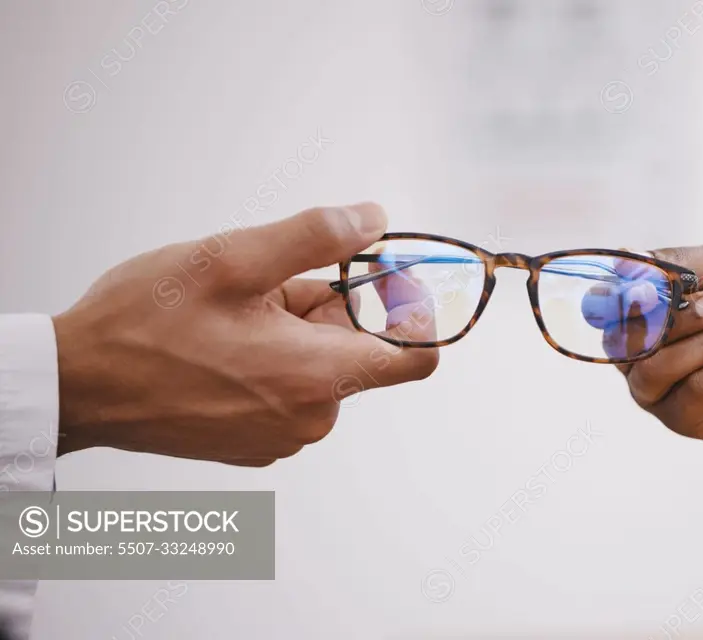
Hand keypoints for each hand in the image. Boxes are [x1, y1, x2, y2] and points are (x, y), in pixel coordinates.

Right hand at [53, 204, 439, 465]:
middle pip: (360, 347)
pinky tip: (223, 342)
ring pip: (321, 363)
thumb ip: (317, 237)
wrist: (79, 386)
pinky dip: (273, 357)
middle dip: (328, 305)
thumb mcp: (234, 259)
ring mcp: (283, 435)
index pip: (418, 354)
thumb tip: (375, 220)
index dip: (412, 307)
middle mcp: (312, 417)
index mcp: (320, 377)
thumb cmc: (146, 326)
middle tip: (267, 283)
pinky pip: (291, 387)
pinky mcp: (257, 440)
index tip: (381, 274)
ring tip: (233, 314)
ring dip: (294, 328)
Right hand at [608, 244, 702, 442]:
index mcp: (637, 318)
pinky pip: (692, 395)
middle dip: (678, 318)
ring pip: (656, 369)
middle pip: (626, 341)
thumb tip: (621, 257)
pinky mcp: (688, 422)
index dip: (621, 299)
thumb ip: (669, 262)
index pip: (601, 310)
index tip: (655, 287)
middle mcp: (638, 360)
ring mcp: (659, 395)